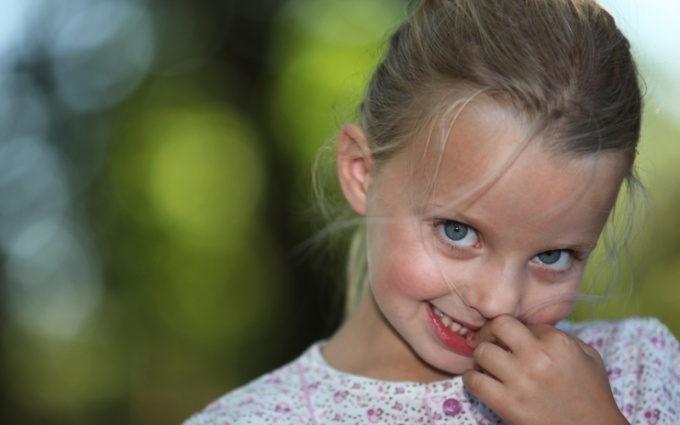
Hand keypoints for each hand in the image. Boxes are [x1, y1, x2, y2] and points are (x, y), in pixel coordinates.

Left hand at [462, 315, 628, 424]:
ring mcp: (521, 380)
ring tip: (485, 364)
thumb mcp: (588, 357)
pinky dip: (472, 379)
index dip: (515, 332)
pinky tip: (479, 381)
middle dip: (489, 332)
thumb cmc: (592, 395)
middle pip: (498, 326)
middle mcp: (538, 356)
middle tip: (488, 341)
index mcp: (558, 342)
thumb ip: (561, 337)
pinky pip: (474, 381)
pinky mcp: (508, 403)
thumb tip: (531, 330)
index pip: (522, 322)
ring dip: (480, 357)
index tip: (511, 341)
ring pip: (482, 352)